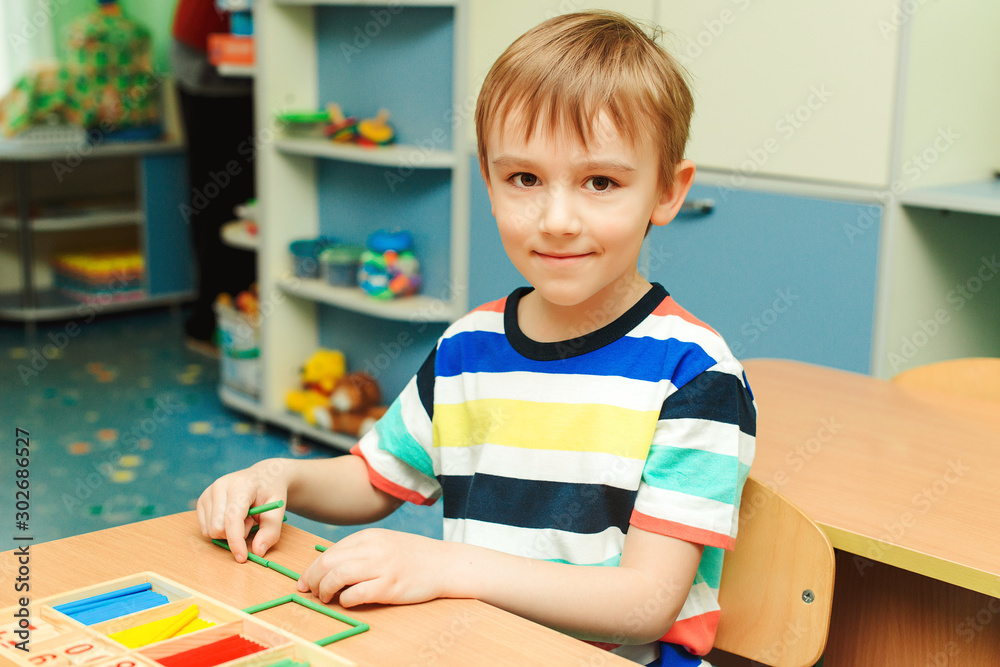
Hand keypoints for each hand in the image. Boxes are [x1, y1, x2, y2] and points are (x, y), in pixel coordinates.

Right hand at [196, 459, 289, 562]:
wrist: (263, 476)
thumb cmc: (271, 493)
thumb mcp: (278, 510)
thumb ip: (271, 531)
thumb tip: (257, 552)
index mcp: (241, 485)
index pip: (232, 518)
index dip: (236, 541)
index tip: (242, 558)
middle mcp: (220, 486)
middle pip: (218, 528)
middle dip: (236, 534)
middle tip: (251, 521)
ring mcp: (208, 492)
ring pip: (210, 530)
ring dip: (228, 532)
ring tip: (243, 517)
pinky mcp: (202, 500)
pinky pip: (205, 528)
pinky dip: (220, 529)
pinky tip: (231, 517)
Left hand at [297, 528, 451, 606]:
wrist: (445, 564)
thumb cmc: (414, 556)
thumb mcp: (385, 544)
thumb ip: (361, 551)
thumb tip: (330, 568)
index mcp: (369, 537)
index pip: (330, 551)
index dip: (312, 568)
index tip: (305, 581)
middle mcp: (373, 549)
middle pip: (328, 562)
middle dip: (312, 578)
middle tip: (308, 591)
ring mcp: (382, 567)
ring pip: (338, 576)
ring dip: (324, 590)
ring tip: (325, 598)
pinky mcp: (390, 587)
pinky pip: (357, 594)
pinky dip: (345, 600)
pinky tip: (347, 601)